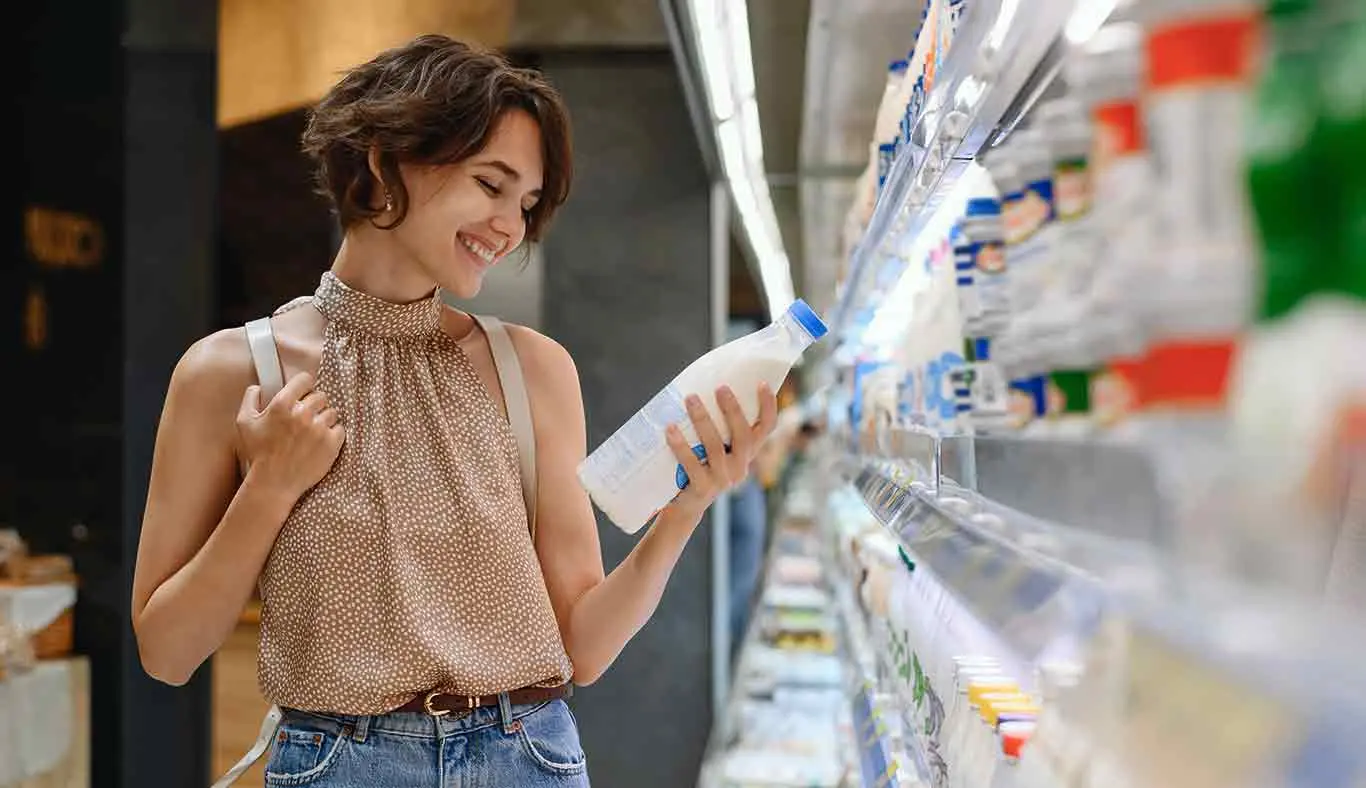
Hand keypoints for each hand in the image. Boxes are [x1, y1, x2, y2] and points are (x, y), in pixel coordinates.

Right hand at [235, 372, 344, 500]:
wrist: (273, 483)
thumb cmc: (258, 454)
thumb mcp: (244, 423)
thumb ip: (249, 399)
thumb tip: (258, 387)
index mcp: (282, 405)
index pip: (305, 380)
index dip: (304, 385)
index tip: (304, 392)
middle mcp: (302, 414)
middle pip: (320, 396)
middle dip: (314, 404)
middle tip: (307, 417)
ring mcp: (319, 429)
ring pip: (332, 412)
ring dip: (324, 419)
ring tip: (314, 431)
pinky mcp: (331, 443)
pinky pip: (340, 429)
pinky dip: (333, 433)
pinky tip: (322, 441)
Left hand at [665, 383, 777, 515]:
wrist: (684, 505)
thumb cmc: (698, 464)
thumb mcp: (713, 445)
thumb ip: (714, 423)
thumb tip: (699, 382)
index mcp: (746, 453)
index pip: (766, 428)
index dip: (768, 406)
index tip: (761, 383)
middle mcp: (740, 467)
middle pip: (744, 437)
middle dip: (733, 410)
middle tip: (720, 387)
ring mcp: (722, 480)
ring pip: (716, 447)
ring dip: (703, 420)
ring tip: (690, 398)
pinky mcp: (702, 489)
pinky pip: (692, 465)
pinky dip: (681, 445)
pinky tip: (670, 428)